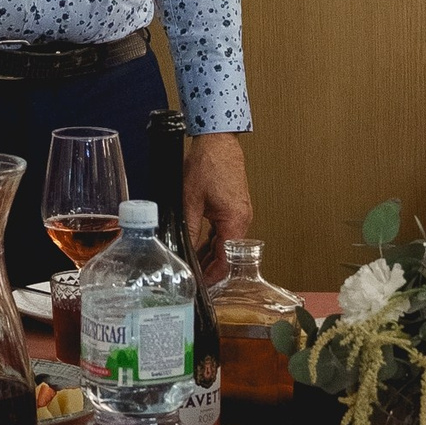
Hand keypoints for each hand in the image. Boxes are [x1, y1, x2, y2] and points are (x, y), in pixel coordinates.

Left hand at [183, 132, 251, 286]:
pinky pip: (226, 230)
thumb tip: (183, 250)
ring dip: (210, 253)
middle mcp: (242, 219)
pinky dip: (214, 240)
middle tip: (192, 276)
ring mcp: (240, 213)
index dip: (212, 276)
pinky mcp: (235, 206)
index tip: (200, 284)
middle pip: (227, 254)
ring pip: (226, 243)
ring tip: (192, 262)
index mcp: (235, 221)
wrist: (218, 141)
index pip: (226, 261)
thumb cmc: (209, 163)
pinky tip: (199, 243)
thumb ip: (188, 229)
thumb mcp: (190, 201)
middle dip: (210, 267)